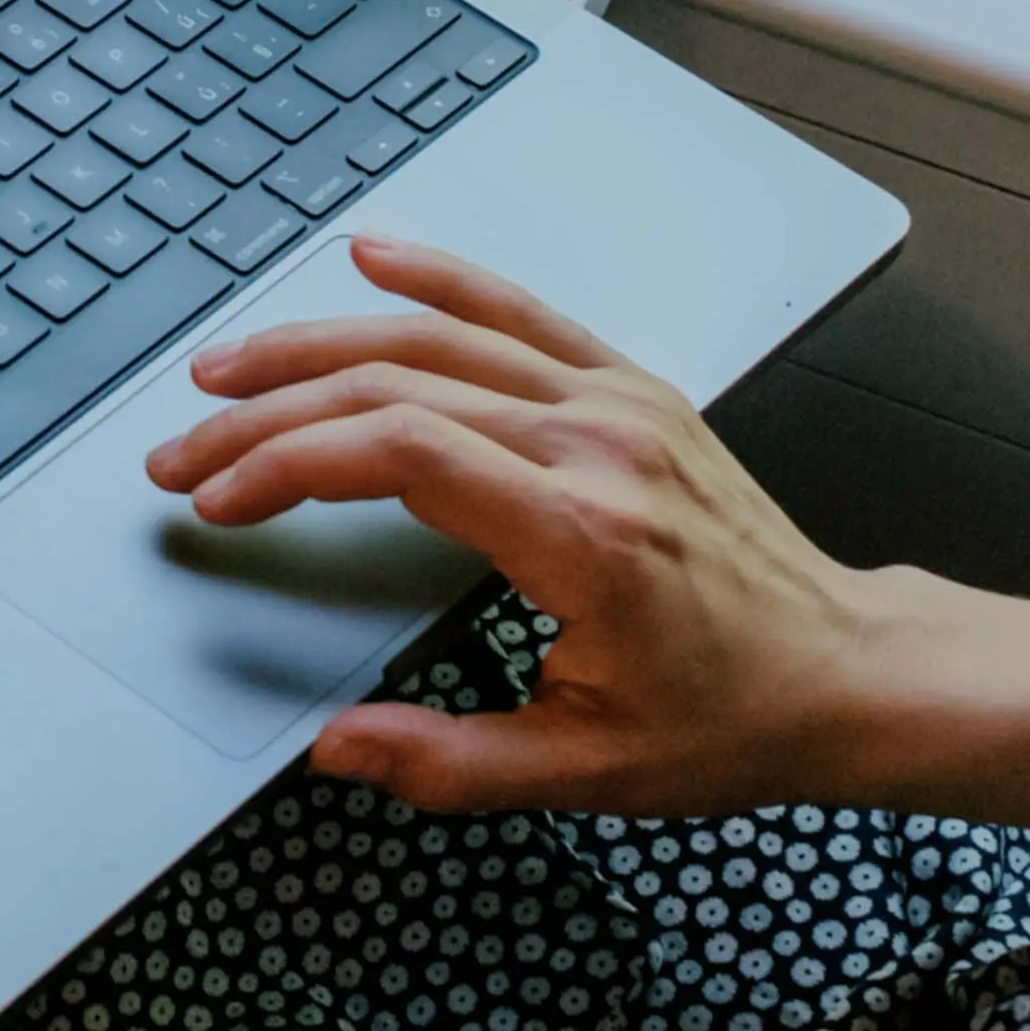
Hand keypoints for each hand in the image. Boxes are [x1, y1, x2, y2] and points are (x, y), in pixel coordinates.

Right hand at [152, 234, 887, 819]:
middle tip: (183, 455)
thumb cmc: (731, 719)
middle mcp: (598, 445)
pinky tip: (372, 259)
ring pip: (442, 336)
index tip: (220, 503)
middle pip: (395, 386)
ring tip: (227, 369)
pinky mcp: (631, 389)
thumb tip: (334, 748)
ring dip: (319, 344)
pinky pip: (521, 311)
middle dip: (268, 416)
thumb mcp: (588, 772)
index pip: (399, 454)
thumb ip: (450, 763)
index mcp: (580, 532)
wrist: (846, 669)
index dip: (289, 466)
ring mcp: (618, 403)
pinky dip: (439, 278)